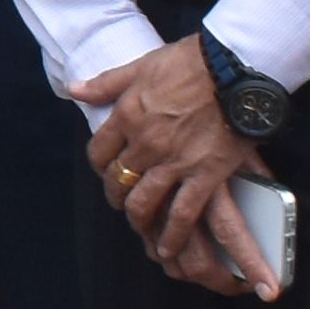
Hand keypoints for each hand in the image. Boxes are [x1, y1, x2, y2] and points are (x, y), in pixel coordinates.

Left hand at [73, 41, 270, 290]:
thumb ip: (107, 83)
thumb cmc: (191, 61)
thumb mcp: (141, 65)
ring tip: (142, 228)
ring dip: (139, 219)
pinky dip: (173, 235)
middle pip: (119, 180)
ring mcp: (174, 162)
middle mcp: (145, 143)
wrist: (234, 67)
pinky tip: (167, 247)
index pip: (99, 151)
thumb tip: (74, 89)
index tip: (106, 170)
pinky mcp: (204, 175)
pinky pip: (183, 214)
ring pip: (145, 202)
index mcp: (127, 115)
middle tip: (122, 201)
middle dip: (116, 194)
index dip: (100, 165)